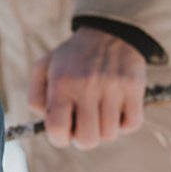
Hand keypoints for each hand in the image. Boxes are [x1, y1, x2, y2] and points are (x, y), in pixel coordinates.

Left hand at [30, 28, 146, 149]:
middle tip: (82, 127)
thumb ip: (36, 96)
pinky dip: (124, 124)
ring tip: (99, 114)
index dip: (58, 139)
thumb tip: (45, 121)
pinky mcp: (134, 88)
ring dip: (104, 130)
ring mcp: (112, 87)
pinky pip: (132, 124)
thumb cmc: (72, 57)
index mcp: (61, 82)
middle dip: (82, 139)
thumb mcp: (44, 67)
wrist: (109, 32)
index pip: (57, 128)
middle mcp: (87, 86)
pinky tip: (116, 111)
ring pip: (110, 135)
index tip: (63, 133)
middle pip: (87, 139)